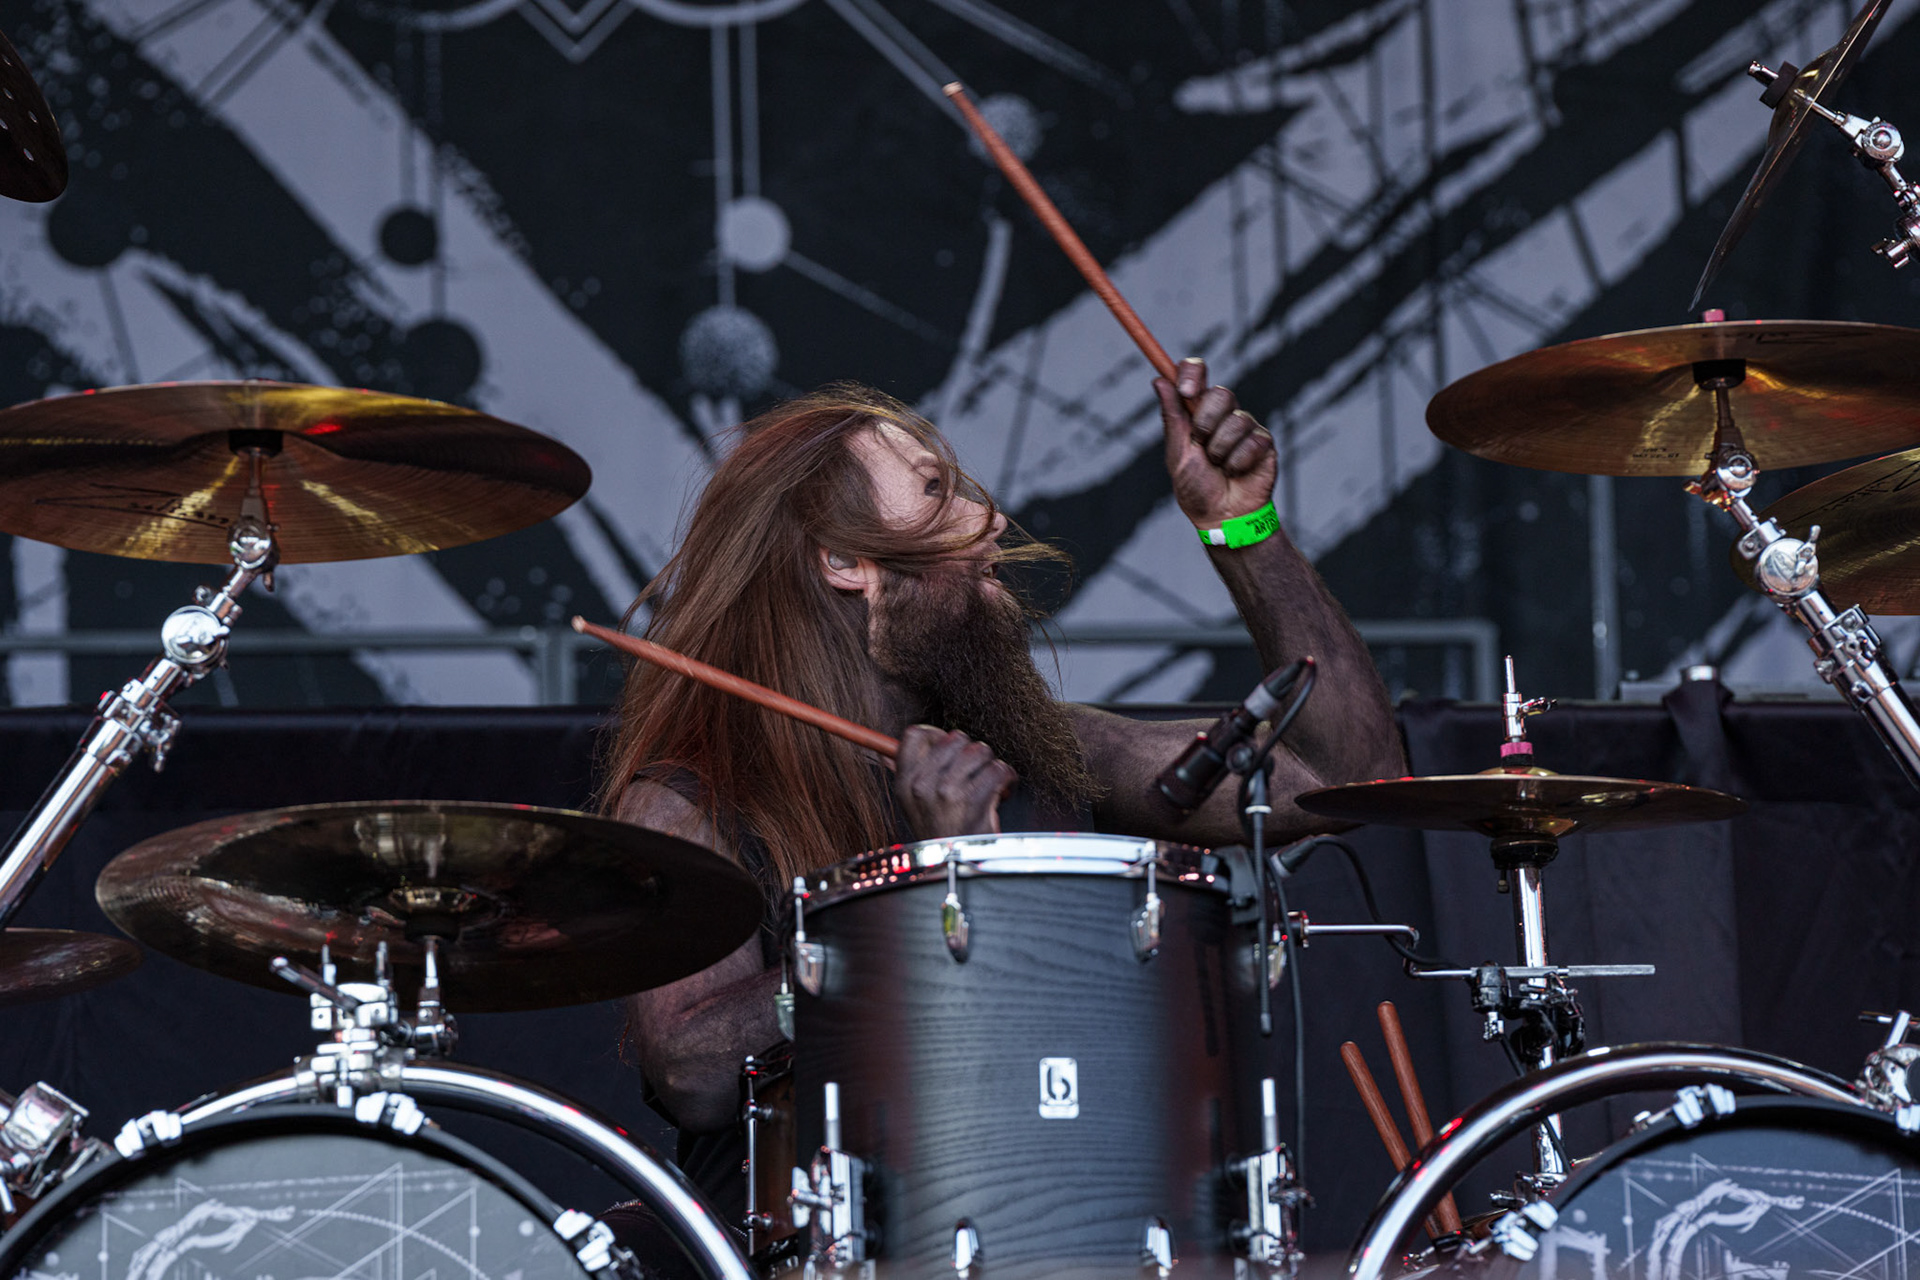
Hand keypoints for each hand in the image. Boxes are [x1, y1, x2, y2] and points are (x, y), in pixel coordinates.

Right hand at [894, 725, 1016, 837]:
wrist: (956, 866)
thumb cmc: (940, 832)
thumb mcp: (911, 805)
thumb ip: (904, 774)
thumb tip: (882, 750)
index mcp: (905, 782)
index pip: (916, 735)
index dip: (938, 735)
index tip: (951, 749)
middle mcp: (922, 785)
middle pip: (955, 738)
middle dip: (971, 752)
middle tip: (975, 771)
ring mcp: (947, 792)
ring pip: (980, 750)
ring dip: (990, 764)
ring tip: (989, 781)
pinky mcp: (974, 801)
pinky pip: (998, 769)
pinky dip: (1007, 778)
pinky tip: (1002, 790)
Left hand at [1155, 356, 1277, 527]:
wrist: (1222, 518)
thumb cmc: (1196, 488)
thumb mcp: (1178, 453)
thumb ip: (1172, 417)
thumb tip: (1159, 380)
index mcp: (1197, 412)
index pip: (1196, 374)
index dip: (1192, 373)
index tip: (1186, 390)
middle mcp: (1222, 415)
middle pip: (1220, 393)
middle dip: (1206, 422)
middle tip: (1201, 445)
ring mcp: (1245, 427)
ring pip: (1236, 420)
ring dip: (1220, 450)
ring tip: (1219, 468)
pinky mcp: (1264, 443)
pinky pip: (1253, 441)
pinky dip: (1239, 462)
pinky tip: (1236, 473)